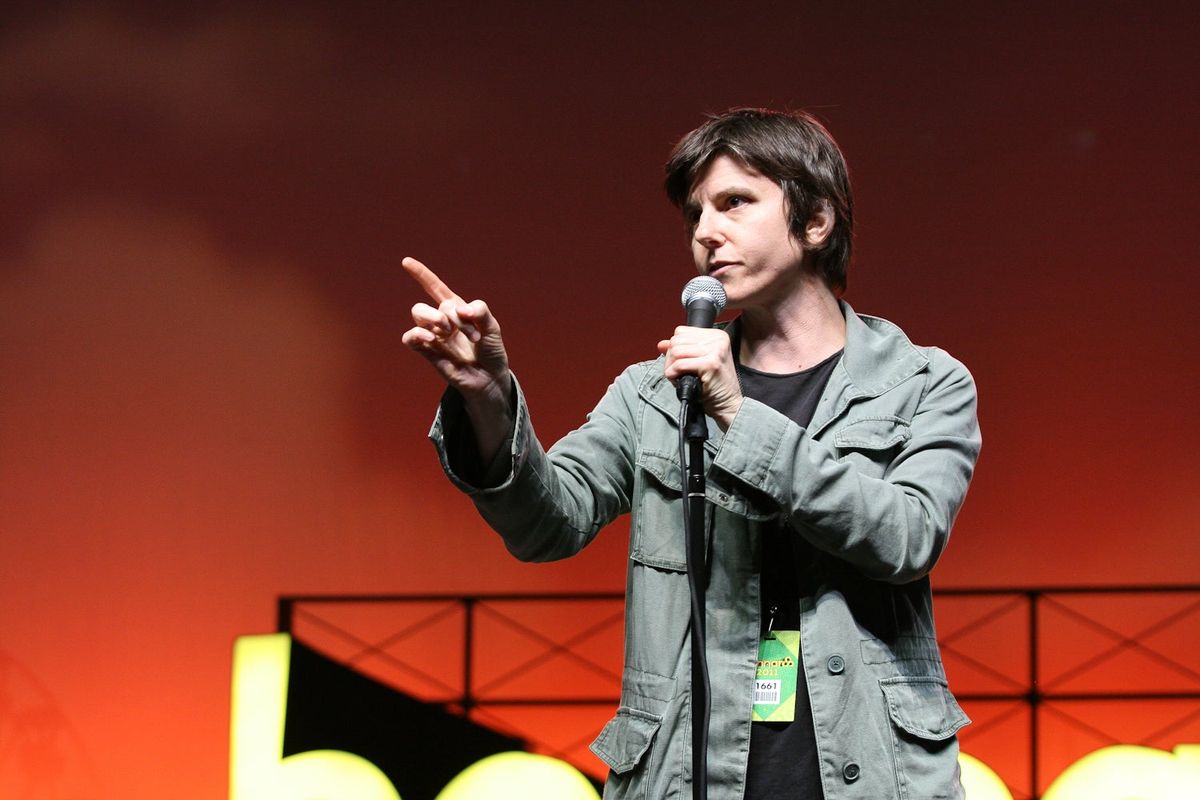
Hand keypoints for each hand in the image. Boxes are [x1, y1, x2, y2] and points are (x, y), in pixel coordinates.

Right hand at [401, 256, 511, 412]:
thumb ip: (480, 312)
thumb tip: (460, 310)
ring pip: (418, 312)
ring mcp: (433, 336)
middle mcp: (443, 320)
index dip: (422, 275)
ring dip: (435, 318)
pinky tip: (434, 339)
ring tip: (449, 332)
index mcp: (457, 310)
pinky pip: (410, 337)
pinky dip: (419, 333)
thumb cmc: (491, 352)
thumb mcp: (493, 328)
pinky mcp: (427, 351)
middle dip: (450, 313)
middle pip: (433, 303)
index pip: (436, 288)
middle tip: (468, 332)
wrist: (490, 378)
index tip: (406, 262)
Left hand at [658, 326, 743, 428]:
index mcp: (716, 335)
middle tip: (678, 372)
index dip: (674, 348)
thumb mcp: (697, 362)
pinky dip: (673, 375)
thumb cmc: (714, 385)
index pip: (681, 332)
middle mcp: (718, 339)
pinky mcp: (711, 363)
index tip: (681, 362)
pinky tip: (679, 381)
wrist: (728, 403)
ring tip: (679, 377)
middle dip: (670, 359)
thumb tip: (661, 344)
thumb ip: (681, 350)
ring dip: (671, 367)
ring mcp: (716, 350)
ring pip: (676, 351)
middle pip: (677, 341)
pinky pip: (680, 365)